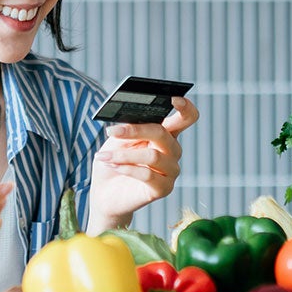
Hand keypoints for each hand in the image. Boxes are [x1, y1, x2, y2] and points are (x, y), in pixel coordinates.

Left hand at [88, 97, 198, 226]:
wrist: (105, 193)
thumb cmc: (113, 162)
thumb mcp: (116, 140)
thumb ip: (128, 129)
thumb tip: (131, 121)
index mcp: (165, 134)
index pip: (186, 117)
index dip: (185, 107)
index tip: (174, 98)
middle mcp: (172, 151)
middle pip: (163, 134)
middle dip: (136, 130)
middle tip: (113, 131)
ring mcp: (171, 171)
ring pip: (153, 156)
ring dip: (124, 154)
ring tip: (105, 156)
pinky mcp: (164, 189)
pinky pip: (147, 175)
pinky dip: (126, 169)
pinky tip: (113, 166)